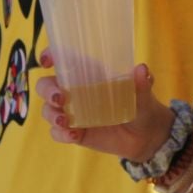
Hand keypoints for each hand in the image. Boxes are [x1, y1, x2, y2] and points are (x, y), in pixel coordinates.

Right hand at [34, 53, 173, 161]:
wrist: (146, 136)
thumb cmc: (141, 105)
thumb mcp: (143, 93)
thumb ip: (141, 83)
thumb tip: (141, 69)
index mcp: (88, 73)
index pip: (62, 59)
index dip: (50, 56)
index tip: (47, 61)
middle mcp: (75, 91)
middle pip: (46, 85)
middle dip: (47, 90)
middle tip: (60, 98)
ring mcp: (73, 112)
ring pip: (48, 109)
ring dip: (51, 114)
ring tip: (65, 121)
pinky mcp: (74, 132)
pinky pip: (57, 132)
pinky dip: (61, 134)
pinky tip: (74, 135)